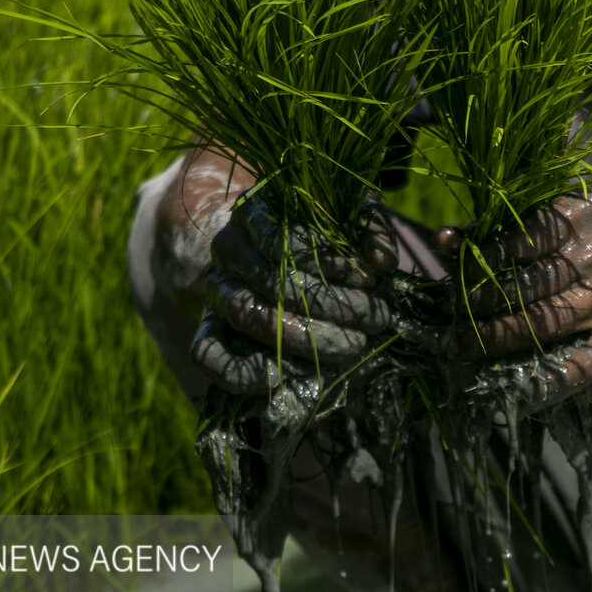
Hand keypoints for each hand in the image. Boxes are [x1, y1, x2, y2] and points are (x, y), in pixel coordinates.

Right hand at [190, 197, 400, 394]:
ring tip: (353, 346)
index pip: (287, 239)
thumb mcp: (346, 216)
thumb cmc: (316, 231)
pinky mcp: (208, 327)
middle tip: (377, 320)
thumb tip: (383, 262)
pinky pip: (208, 354)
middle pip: (275, 281)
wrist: (260, 249)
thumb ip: (369, 229)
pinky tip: (282, 380)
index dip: (331, 262)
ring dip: (305, 338)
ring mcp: (216, 289)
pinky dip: (241, 372)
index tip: (371, 280)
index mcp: (254, 212)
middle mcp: (228, 248)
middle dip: (334, 305)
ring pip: (249, 315)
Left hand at [436, 191, 591, 398]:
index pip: (517, 239)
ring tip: (460, 346)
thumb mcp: (571, 218)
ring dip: (496, 337)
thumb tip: (447, 240)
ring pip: (543, 322)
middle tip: (446, 317)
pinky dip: (556, 379)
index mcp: (581, 220)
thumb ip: (516, 226)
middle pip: (525, 283)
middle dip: (478, 302)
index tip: (450, 268)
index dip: (478, 256)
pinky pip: (588, 362)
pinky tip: (525, 390)